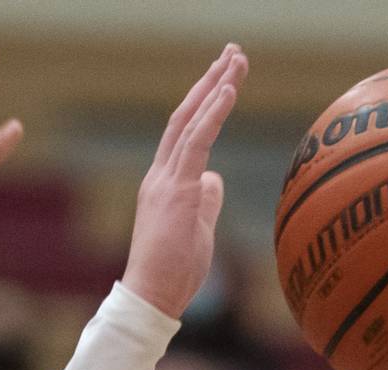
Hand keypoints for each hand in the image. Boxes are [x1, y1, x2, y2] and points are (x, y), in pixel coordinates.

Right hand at [123, 44, 248, 319]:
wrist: (151, 297)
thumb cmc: (173, 275)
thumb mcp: (198, 231)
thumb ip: (206, 200)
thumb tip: (215, 178)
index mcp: (163, 185)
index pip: (185, 135)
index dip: (204, 104)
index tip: (224, 79)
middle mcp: (160, 176)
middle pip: (186, 117)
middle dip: (210, 82)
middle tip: (231, 53)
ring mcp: (166, 181)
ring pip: (191, 121)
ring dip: (215, 86)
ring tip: (236, 59)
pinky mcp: (177, 190)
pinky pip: (197, 142)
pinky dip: (214, 113)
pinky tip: (229, 89)